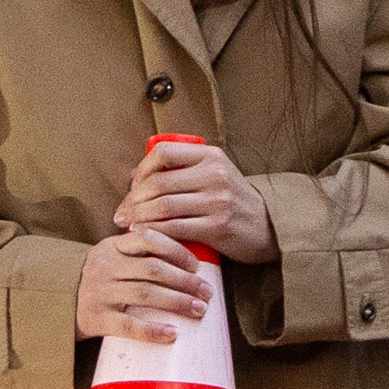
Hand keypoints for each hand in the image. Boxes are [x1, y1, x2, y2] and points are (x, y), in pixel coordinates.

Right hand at [77, 229, 209, 344]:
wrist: (54, 302)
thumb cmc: (96, 280)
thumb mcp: (110, 257)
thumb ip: (137, 252)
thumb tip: (187, 259)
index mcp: (111, 247)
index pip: (148, 238)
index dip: (177, 250)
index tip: (196, 266)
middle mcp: (105, 267)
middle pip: (153, 269)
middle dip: (185, 280)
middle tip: (207, 292)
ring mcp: (99, 293)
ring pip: (146, 294)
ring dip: (178, 302)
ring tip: (199, 310)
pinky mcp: (95, 319)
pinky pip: (129, 325)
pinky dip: (153, 330)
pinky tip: (173, 333)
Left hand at [116, 138, 276, 265]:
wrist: (267, 227)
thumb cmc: (233, 201)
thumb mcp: (214, 174)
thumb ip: (183, 169)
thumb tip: (136, 175)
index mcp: (210, 155)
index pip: (163, 152)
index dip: (141, 169)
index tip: (132, 186)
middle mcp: (214, 174)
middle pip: (158, 182)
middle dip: (133, 199)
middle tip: (121, 212)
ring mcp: (217, 200)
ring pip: (163, 206)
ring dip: (139, 217)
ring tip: (127, 225)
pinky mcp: (217, 226)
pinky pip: (175, 229)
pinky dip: (154, 233)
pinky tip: (144, 237)